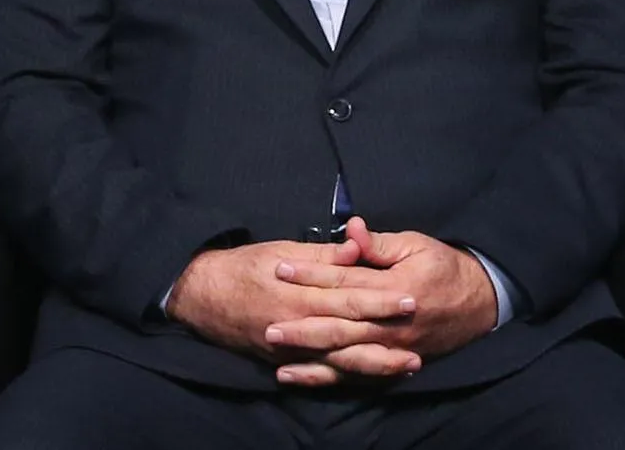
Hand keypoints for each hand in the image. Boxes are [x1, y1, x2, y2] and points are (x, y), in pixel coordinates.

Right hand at [164, 236, 419, 370]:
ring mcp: (290, 349)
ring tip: (407, 366)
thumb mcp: (282, 249)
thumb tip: (355, 247)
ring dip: (375, 364)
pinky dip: (345, 376)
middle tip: (421, 338)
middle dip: (386, 336)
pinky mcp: (283, 361)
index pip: (350, 296)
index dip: (381, 299)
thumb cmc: (243, 266)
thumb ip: (323, 254)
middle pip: (350, 332)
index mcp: (300, 293)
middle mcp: (298, 324)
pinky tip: (368, 377)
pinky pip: (320, 373)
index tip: (411, 298)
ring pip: (340, 360)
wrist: (203, 295)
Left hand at [267, 216, 498, 387]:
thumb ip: (380, 243)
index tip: (281, 268)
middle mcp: (390, 324)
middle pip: (338, 323)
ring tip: (274, 349)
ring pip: (342, 353)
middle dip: (301, 322)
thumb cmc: (445, 267)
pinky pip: (353, 374)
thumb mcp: (416, 245)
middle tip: (267, 320)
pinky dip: (323, 377)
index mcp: (394, 288)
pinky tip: (296, 375)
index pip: (344, 280)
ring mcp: (389, 348)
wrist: (480, 305)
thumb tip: (351, 231)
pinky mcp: (390, 363)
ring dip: (307, 353)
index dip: (312, 274)